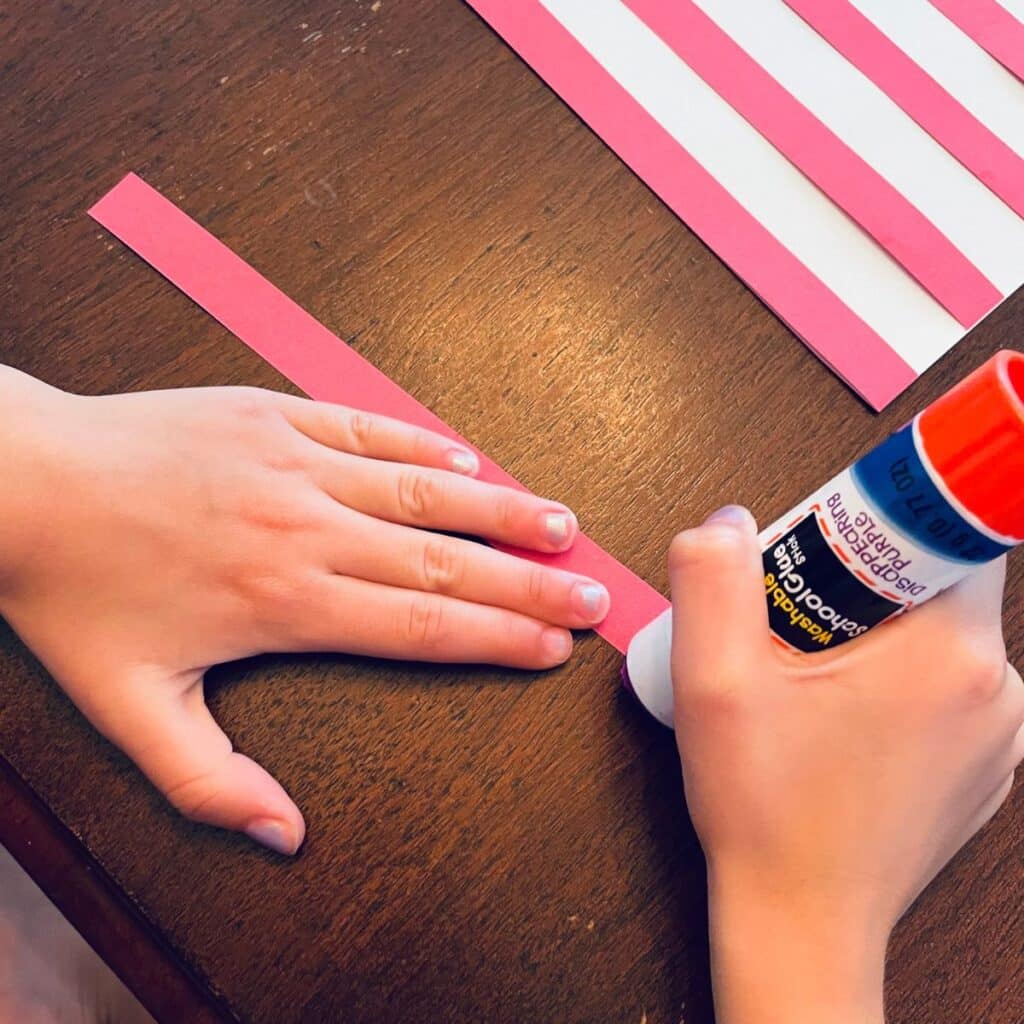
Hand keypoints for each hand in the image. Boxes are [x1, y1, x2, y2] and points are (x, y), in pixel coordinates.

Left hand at [0, 368, 609, 853]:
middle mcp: (306, 530)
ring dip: (499, 511)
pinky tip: (470, 460)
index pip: (418, 627)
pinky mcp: (274, 414)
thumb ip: (208, 780)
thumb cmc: (74, 593)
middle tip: (593, 593)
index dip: (495, 639)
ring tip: (562, 526)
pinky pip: (366, 427)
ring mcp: (294, 463)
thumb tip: (282, 834)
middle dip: (527, 585)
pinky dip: (424, 445)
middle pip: (442, 563)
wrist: (23, 482)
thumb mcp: (127, 709)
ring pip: (422, 492)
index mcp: (284, 603)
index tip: (551, 648)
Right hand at [668, 506, 1023, 1023]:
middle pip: (935, 580)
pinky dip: (895, 678)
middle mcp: (997, 690)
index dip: (875, 521)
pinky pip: (945, 685)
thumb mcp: (711, 682)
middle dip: (861, 581)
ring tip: (807, 677)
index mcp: (946, 655)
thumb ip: (712, 577)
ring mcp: (999, 735)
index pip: (944, 532)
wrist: (801, 923)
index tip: (819, 549)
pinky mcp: (984, 764)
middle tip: (790, 623)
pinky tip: (836, 718)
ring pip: (939, 632)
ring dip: (876, 630)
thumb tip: (730, 523)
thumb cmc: (765, 812)